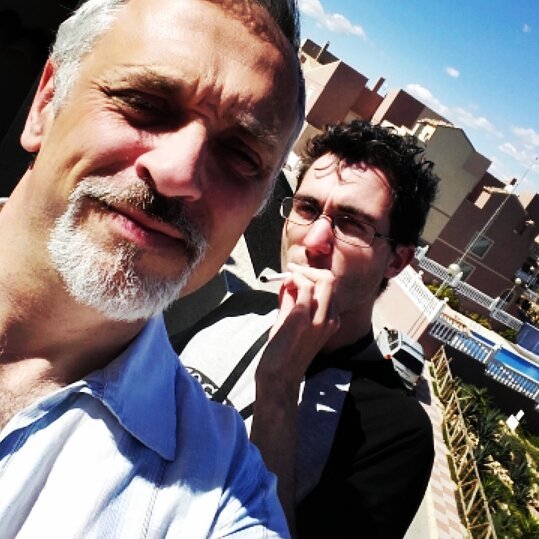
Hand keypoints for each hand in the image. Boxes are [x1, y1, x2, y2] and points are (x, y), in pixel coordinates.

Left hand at [257, 263, 339, 395]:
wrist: (279, 375)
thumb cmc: (285, 351)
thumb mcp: (293, 322)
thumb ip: (294, 302)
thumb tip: (290, 282)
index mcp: (331, 320)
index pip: (329, 288)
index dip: (313, 276)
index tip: (297, 274)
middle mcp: (330, 318)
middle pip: (330, 279)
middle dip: (310, 269)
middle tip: (293, 270)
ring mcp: (319, 319)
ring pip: (323, 280)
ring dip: (301, 273)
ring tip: (287, 279)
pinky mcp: (303, 318)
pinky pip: (304, 286)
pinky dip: (294, 279)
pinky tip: (285, 285)